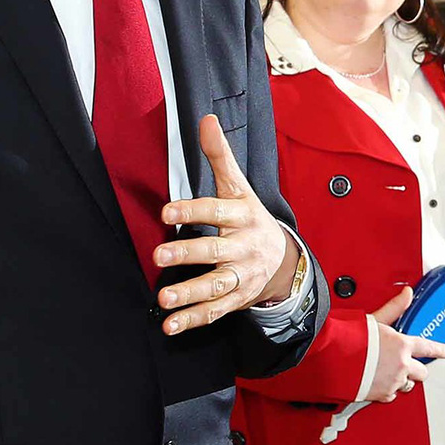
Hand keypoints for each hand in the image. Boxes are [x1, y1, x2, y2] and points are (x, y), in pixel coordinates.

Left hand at [152, 115, 300, 333]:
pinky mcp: (237, 299)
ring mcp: (242, 275)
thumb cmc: (251, 217)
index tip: (166, 213)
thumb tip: (206, 119)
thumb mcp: (239, 186)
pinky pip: (215, 312)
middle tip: (159, 255)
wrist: (286, 260)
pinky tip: (170, 325)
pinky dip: (193, 320)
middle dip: (187, 254)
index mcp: (243, 215)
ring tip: (163, 298)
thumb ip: (220, 156)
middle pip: (214, 251)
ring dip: (189, 294)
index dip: (192, 212)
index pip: (217, 211)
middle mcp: (244, 247)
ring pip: (216, 286)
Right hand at [358, 287, 444, 401]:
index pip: (429, 348)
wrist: (333, 360)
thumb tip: (406, 294)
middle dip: (417, 368)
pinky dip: (387, 389)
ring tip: (387, 371)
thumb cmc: (350, 339)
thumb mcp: (374, 319)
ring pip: (407, 385)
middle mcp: (401, 366)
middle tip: (406, 363)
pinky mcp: (381, 395)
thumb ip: (394, 308)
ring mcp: (393, 382)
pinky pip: (391, 395)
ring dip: (402, 379)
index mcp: (402, 345)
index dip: (441, 350)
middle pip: (422, 372)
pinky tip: (377, 381)